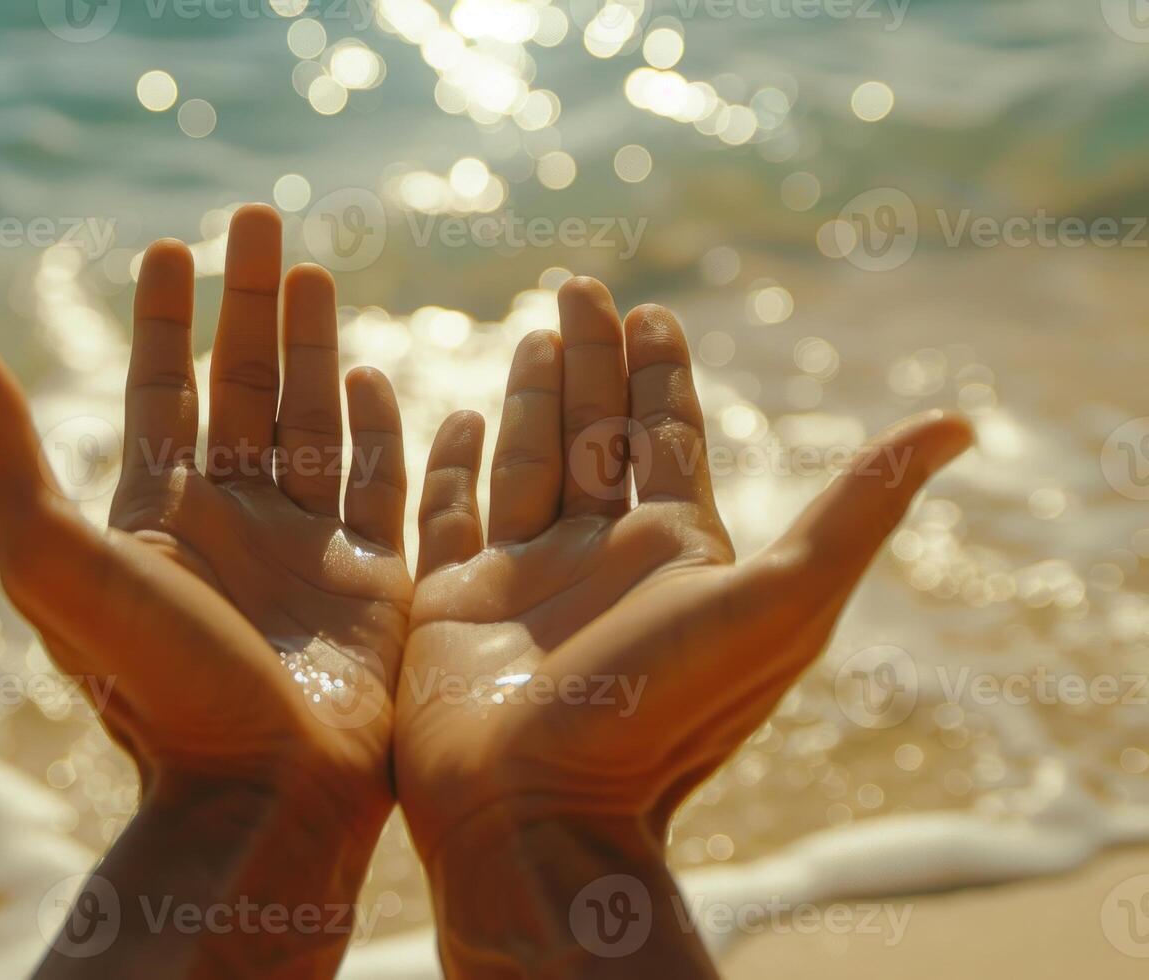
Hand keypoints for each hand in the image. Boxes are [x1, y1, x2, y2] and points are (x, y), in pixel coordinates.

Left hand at [0, 204, 409, 974]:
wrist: (262, 790)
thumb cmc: (156, 680)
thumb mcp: (53, 557)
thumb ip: (0, 446)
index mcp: (156, 512)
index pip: (160, 389)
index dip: (163, 317)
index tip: (171, 246)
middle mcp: (230, 522)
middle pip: (242, 384)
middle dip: (247, 299)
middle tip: (259, 214)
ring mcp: (304, 548)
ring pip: (311, 418)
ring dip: (310, 341)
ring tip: (311, 268)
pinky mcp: (373, 580)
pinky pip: (379, 483)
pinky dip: (378, 427)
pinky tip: (370, 373)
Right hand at [395, 277, 970, 974]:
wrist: (542, 810)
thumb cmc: (662, 711)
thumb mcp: (782, 602)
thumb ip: (856, 510)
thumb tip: (958, 424)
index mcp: (676, 549)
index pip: (669, 434)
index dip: (662, 370)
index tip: (652, 311)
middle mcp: (603, 556)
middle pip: (598, 430)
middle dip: (591, 358)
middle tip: (577, 287)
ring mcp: (527, 578)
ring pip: (530, 460)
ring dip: (529, 397)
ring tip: (529, 334)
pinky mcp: (455, 600)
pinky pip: (453, 511)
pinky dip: (454, 464)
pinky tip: (455, 419)